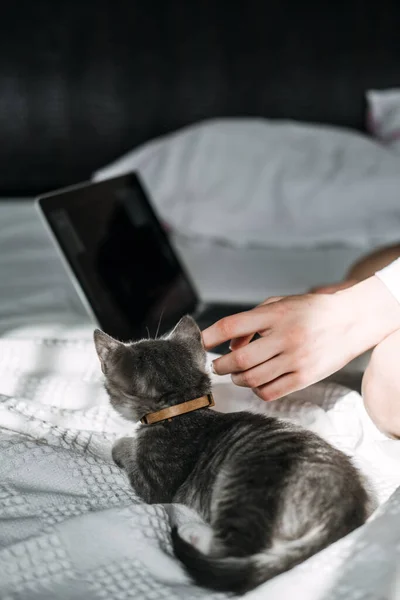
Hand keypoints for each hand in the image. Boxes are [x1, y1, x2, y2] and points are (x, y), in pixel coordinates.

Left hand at [202, 277, 399, 400]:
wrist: (351, 320)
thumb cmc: (310, 311)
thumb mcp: (279, 305)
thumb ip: (251, 323)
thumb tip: (229, 346)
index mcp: (275, 315)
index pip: (231, 326)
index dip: (208, 336)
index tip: (197, 342)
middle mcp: (284, 337)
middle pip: (239, 360)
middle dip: (220, 366)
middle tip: (217, 366)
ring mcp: (296, 359)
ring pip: (252, 379)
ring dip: (237, 379)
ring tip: (236, 375)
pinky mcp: (306, 377)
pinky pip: (271, 392)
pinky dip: (257, 390)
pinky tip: (256, 383)